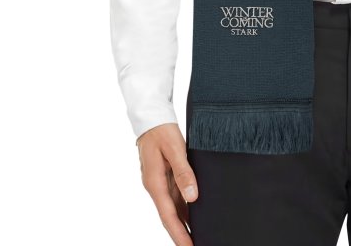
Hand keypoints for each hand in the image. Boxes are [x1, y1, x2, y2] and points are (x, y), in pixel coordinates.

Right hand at [137, 123, 198, 245]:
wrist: (151, 117)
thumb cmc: (162, 131)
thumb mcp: (175, 148)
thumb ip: (184, 172)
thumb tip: (192, 197)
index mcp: (155, 183)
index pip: (168, 216)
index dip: (179, 234)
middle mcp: (156, 187)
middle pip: (170, 217)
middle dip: (182, 234)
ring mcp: (160, 183)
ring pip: (173, 209)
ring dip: (184, 224)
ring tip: (199, 236)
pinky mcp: (165, 177)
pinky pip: (176, 198)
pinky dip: (185, 210)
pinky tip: (195, 216)